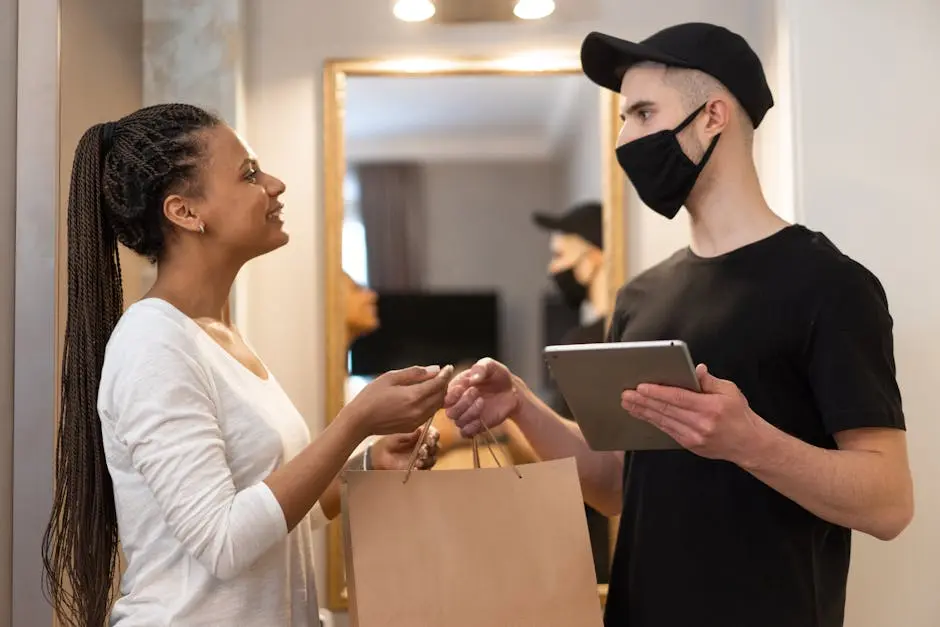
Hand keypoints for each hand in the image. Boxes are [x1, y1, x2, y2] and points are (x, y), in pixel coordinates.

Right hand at [344, 365, 454, 436]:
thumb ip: (415, 373)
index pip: (438, 384)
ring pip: (437, 407)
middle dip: (444, 384)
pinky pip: (429, 414)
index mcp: (413, 396)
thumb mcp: (391, 377)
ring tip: (433, 385)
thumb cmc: (371, 396)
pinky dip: (431, 405)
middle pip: (441, 396)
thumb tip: (435, 369)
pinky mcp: (412, 427)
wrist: (360, 421)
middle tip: (441, 375)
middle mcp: (418, 410)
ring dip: (439, 395)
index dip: (445, 374)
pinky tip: (424, 398)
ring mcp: (416, 421)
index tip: (449, 367)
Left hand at [370, 426, 440, 470]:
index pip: (433, 435)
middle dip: (431, 449)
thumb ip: (409, 436)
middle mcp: (423, 447)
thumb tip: (421, 430)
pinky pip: (425, 470)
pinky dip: (422, 469)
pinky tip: (415, 468)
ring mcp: (421, 459)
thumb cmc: (386, 445)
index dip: (434, 436)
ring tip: (418, 461)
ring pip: (432, 459)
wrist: (377, 459)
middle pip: (435, 448)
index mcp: (420, 437)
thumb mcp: (396, 438)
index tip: (429, 438)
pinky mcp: (417, 470)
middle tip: (423, 450)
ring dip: (427, 460)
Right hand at [444, 358, 520, 437]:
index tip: (463, 388)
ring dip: (470, 413)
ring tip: (482, 401)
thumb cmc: (497, 376)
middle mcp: (458, 403)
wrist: (511, 391)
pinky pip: (465, 433)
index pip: (445, 396)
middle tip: (476, 392)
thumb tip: (472, 379)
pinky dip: (472, 428)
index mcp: (456, 388)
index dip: (452, 395)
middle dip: (462, 403)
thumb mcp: (490, 365)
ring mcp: (466, 416)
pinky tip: (481, 418)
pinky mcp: (475, 426)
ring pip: (458, 422)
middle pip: (450, 412)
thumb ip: (481, 367)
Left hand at [620, 364, 769, 464]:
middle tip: (626, 394)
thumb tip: (695, 369)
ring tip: (628, 403)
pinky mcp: (690, 444)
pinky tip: (642, 414)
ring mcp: (694, 437)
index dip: (657, 392)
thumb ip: (709, 381)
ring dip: (643, 411)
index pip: (678, 398)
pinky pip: (667, 430)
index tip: (641, 386)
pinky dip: (652, 421)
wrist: (748, 444)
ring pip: (662, 421)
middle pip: (666, 410)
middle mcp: (701, 424)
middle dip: (643, 401)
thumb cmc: (739, 414)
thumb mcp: (730, 391)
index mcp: (711, 408)